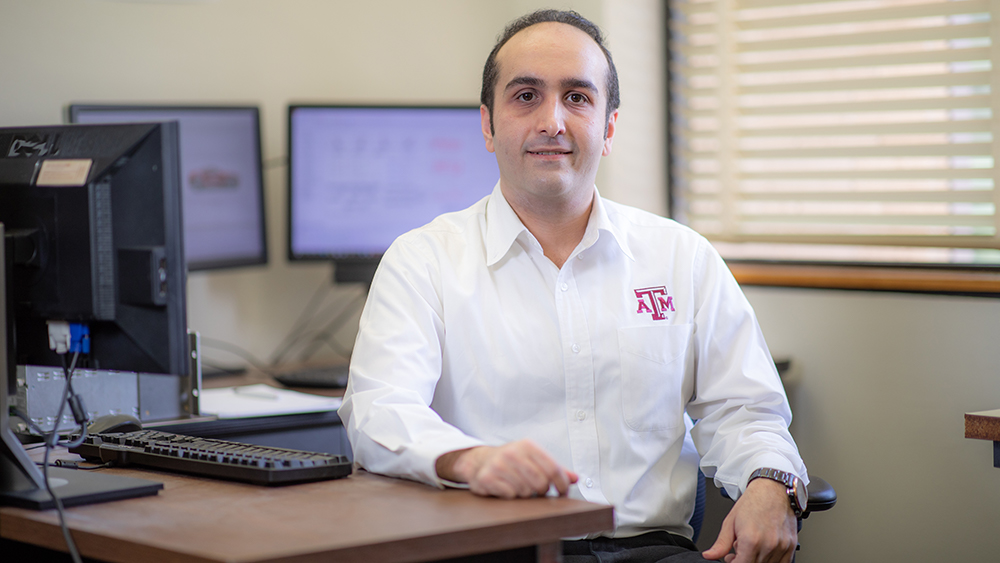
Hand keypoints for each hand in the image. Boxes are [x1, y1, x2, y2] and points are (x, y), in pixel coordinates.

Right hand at [435, 439, 577, 498]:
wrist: (478, 461)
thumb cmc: (510, 461)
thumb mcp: (533, 458)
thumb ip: (555, 469)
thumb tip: (575, 478)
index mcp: (527, 445)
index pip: (553, 468)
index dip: (561, 484)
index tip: (562, 491)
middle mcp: (512, 453)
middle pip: (540, 482)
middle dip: (542, 491)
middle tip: (537, 490)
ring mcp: (498, 465)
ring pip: (525, 491)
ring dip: (525, 493)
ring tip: (518, 486)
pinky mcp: (487, 478)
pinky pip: (509, 495)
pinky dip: (511, 496)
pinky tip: (506, 488)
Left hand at [702, 478, 797, 562]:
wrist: (773, 489)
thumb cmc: (753, 502)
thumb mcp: (730, 522)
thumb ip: (721, 544)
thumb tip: (709, 555)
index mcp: (751, 540)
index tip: (731, 558)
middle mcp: (768, 545)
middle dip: (743, 560)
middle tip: (738, 549)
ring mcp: (781, 547)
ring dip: (756, 559)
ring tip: (751, 545)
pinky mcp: (791, 546)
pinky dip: (770, 560)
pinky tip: (763, 548)